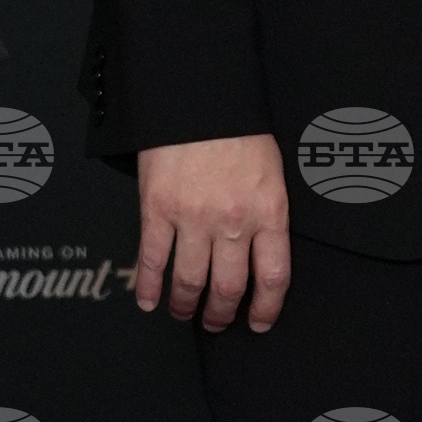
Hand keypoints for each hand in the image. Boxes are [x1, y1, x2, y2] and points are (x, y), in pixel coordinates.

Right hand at [135, 135, 291, 333]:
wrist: (199, 97)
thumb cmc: (238, 128)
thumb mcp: (272, 171)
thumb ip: (268, 211)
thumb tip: (264, 249)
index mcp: (269, 211)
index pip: (273, 277)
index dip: (267, 308)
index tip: (260, 322)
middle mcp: (233, 221)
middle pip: (229, 287)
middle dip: (222, 314)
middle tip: (217, 323)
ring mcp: (193, 218)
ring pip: (190, 280)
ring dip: (186, 305)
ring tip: (185, 313)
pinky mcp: (157, 209)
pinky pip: (152, 259)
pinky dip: (149, 286)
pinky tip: (149, 301)